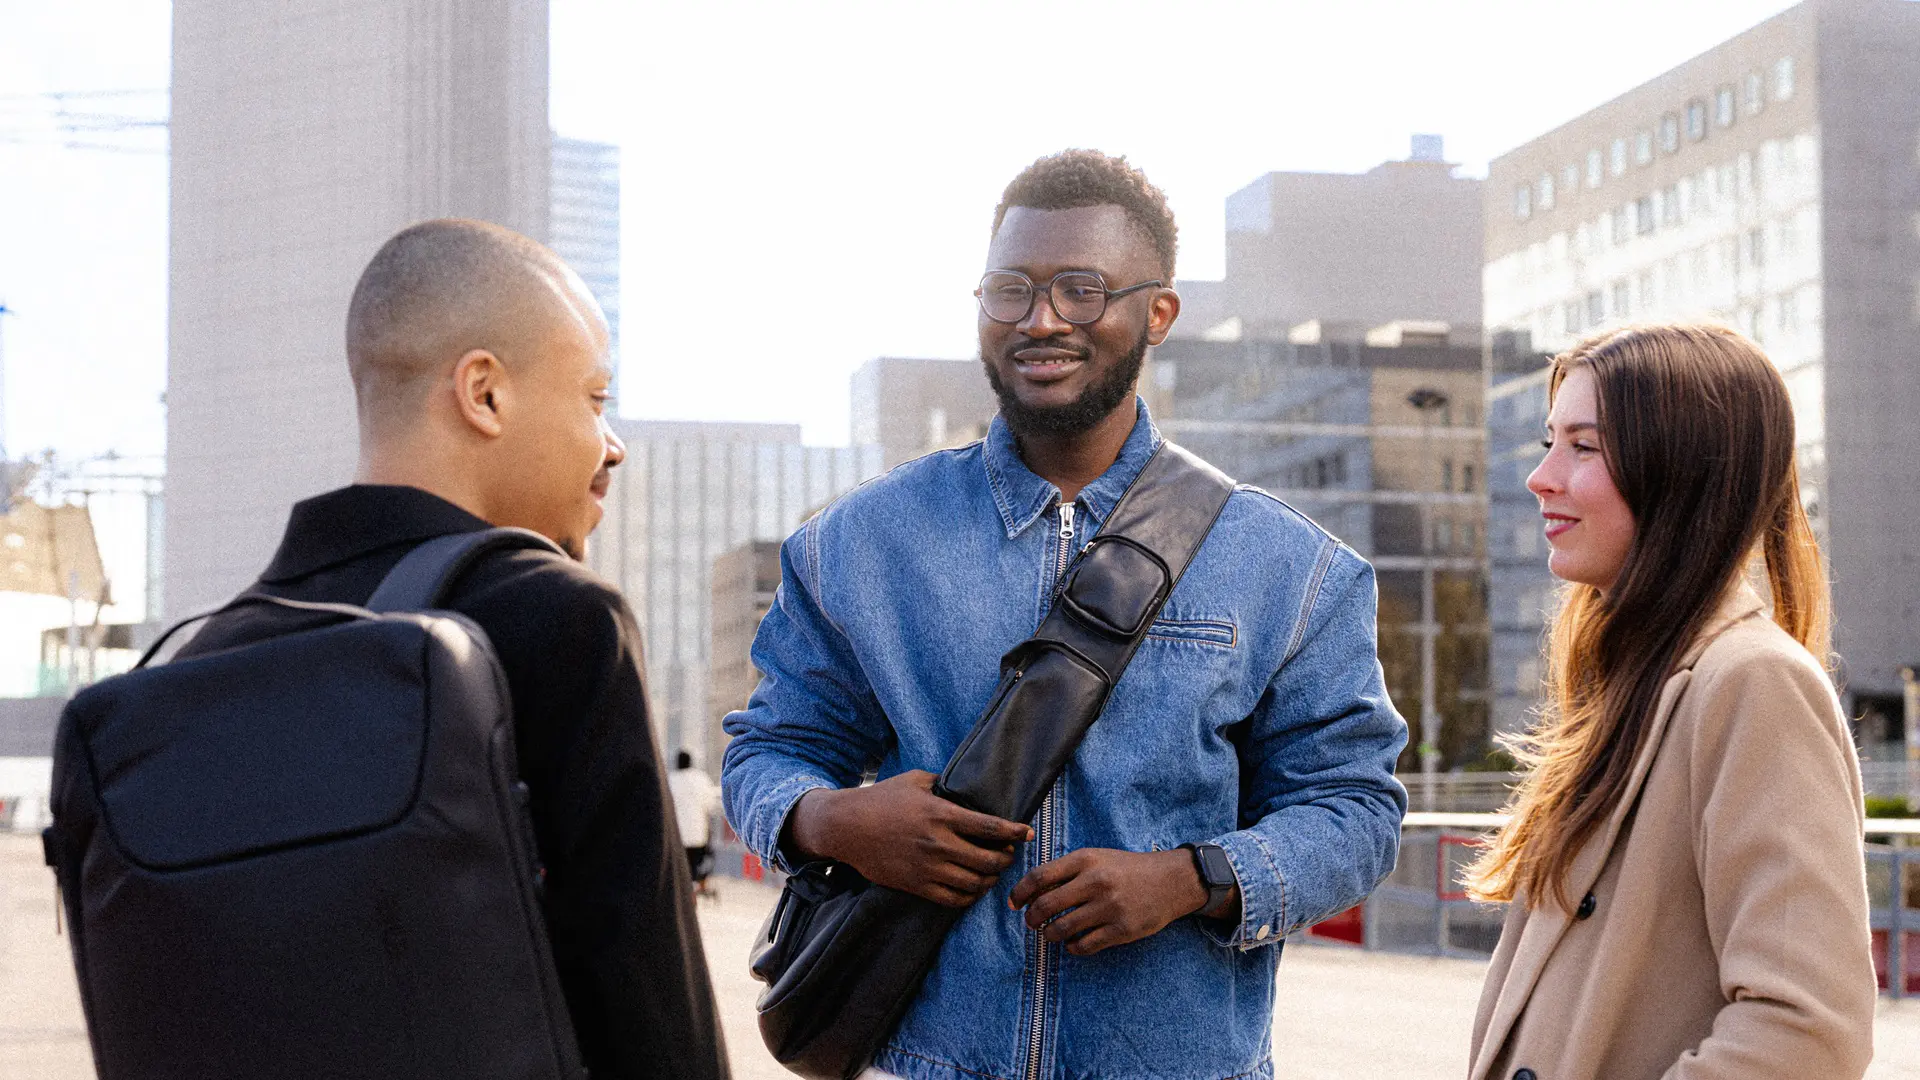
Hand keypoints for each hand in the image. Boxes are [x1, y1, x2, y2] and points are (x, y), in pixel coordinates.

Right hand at [784, 770, 1032, 907]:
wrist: (846, 827)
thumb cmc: (881, 799)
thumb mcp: (915, 780)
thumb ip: (943, 784)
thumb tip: (965, 789)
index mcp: (942, 814)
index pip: (991, 828)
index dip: (1015, 832)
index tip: (1027, 833)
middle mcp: (939, 843)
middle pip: (989, 860)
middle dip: (1006, 859)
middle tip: (1009, 854)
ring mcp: (928, 868)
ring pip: (975, 883)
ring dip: (990, 879)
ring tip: (992, 872)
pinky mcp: (916, 886)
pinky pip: (954, 900)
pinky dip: (970, 897)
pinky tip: (973, 888)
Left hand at [1008, 848, 1213, 956]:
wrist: (1171, 880)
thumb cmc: (1127, 869)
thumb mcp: (1097, 858)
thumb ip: (1067, 871)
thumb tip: (1031, 891)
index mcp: (1086, 860)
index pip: (1039, 877)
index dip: (1019, 893)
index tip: (1013, 903)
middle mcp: (1096, 882)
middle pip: (1045, 905)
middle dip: (1032, 918)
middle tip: (1031, 922)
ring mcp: (1109, 907)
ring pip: (1062, 929)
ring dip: (1050, 935)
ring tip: (1051, 933)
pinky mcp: (1122, 930)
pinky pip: (1084, 945)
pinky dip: (1072, 947)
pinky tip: (1073, 942)